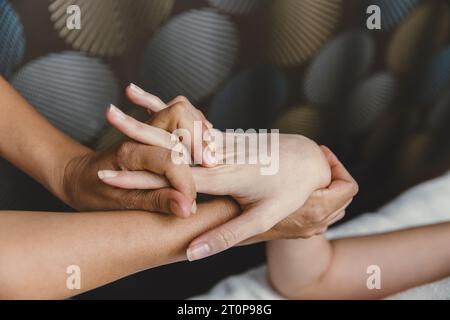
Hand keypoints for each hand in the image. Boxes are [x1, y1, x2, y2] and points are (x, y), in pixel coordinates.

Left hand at [61, 84, 213, 217]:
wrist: (74, 175)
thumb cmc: (90, 192)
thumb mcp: (119, 203)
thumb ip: (156, 201)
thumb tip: (186, 208)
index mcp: (129, 153)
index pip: (169, 159)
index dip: (186, 182)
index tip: (191, 205)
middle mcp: (139, 135)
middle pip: (178, 117)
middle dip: (199, 143)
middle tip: (210, 166)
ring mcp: (146, 128)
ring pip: (180, 110)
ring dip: (198, 128)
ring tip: (209, 154)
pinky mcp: (152, 129)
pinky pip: (176, 112)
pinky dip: (193, 119)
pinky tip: (208, 130)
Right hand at [97, 94, 332, 260]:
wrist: (309, 158)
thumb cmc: (291, 189)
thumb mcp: (265, 217)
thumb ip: (227, 234)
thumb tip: (194, 253)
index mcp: (226, 175)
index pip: (173, 175)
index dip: (139, 177)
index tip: (108, 176)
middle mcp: (219, 153)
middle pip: (171, 144)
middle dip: (136, 136)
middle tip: (107, 123)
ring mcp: (222, 141)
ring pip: (177, 129)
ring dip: (147, 122)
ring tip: (116, 112)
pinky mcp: (225, 136)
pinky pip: (191, 121)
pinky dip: (165, 110)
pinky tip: (146, 99)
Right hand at [255, 146, 357, 241]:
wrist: (234, 221)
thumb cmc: (256, 196)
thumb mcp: (282, 174)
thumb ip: (307, 168)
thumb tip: (321, 153)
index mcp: (319, 209)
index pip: (349, 187)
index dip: (339, 165)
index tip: (323, 152)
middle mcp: (318, 223)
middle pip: (344, 197)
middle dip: (334, 176)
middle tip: (319, 159)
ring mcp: (310, 230)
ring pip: (334, 208)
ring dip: (326, 189)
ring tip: (310, 173)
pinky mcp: (300, 232)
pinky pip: (320, 216)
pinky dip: (317, 201)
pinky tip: (300, 189)